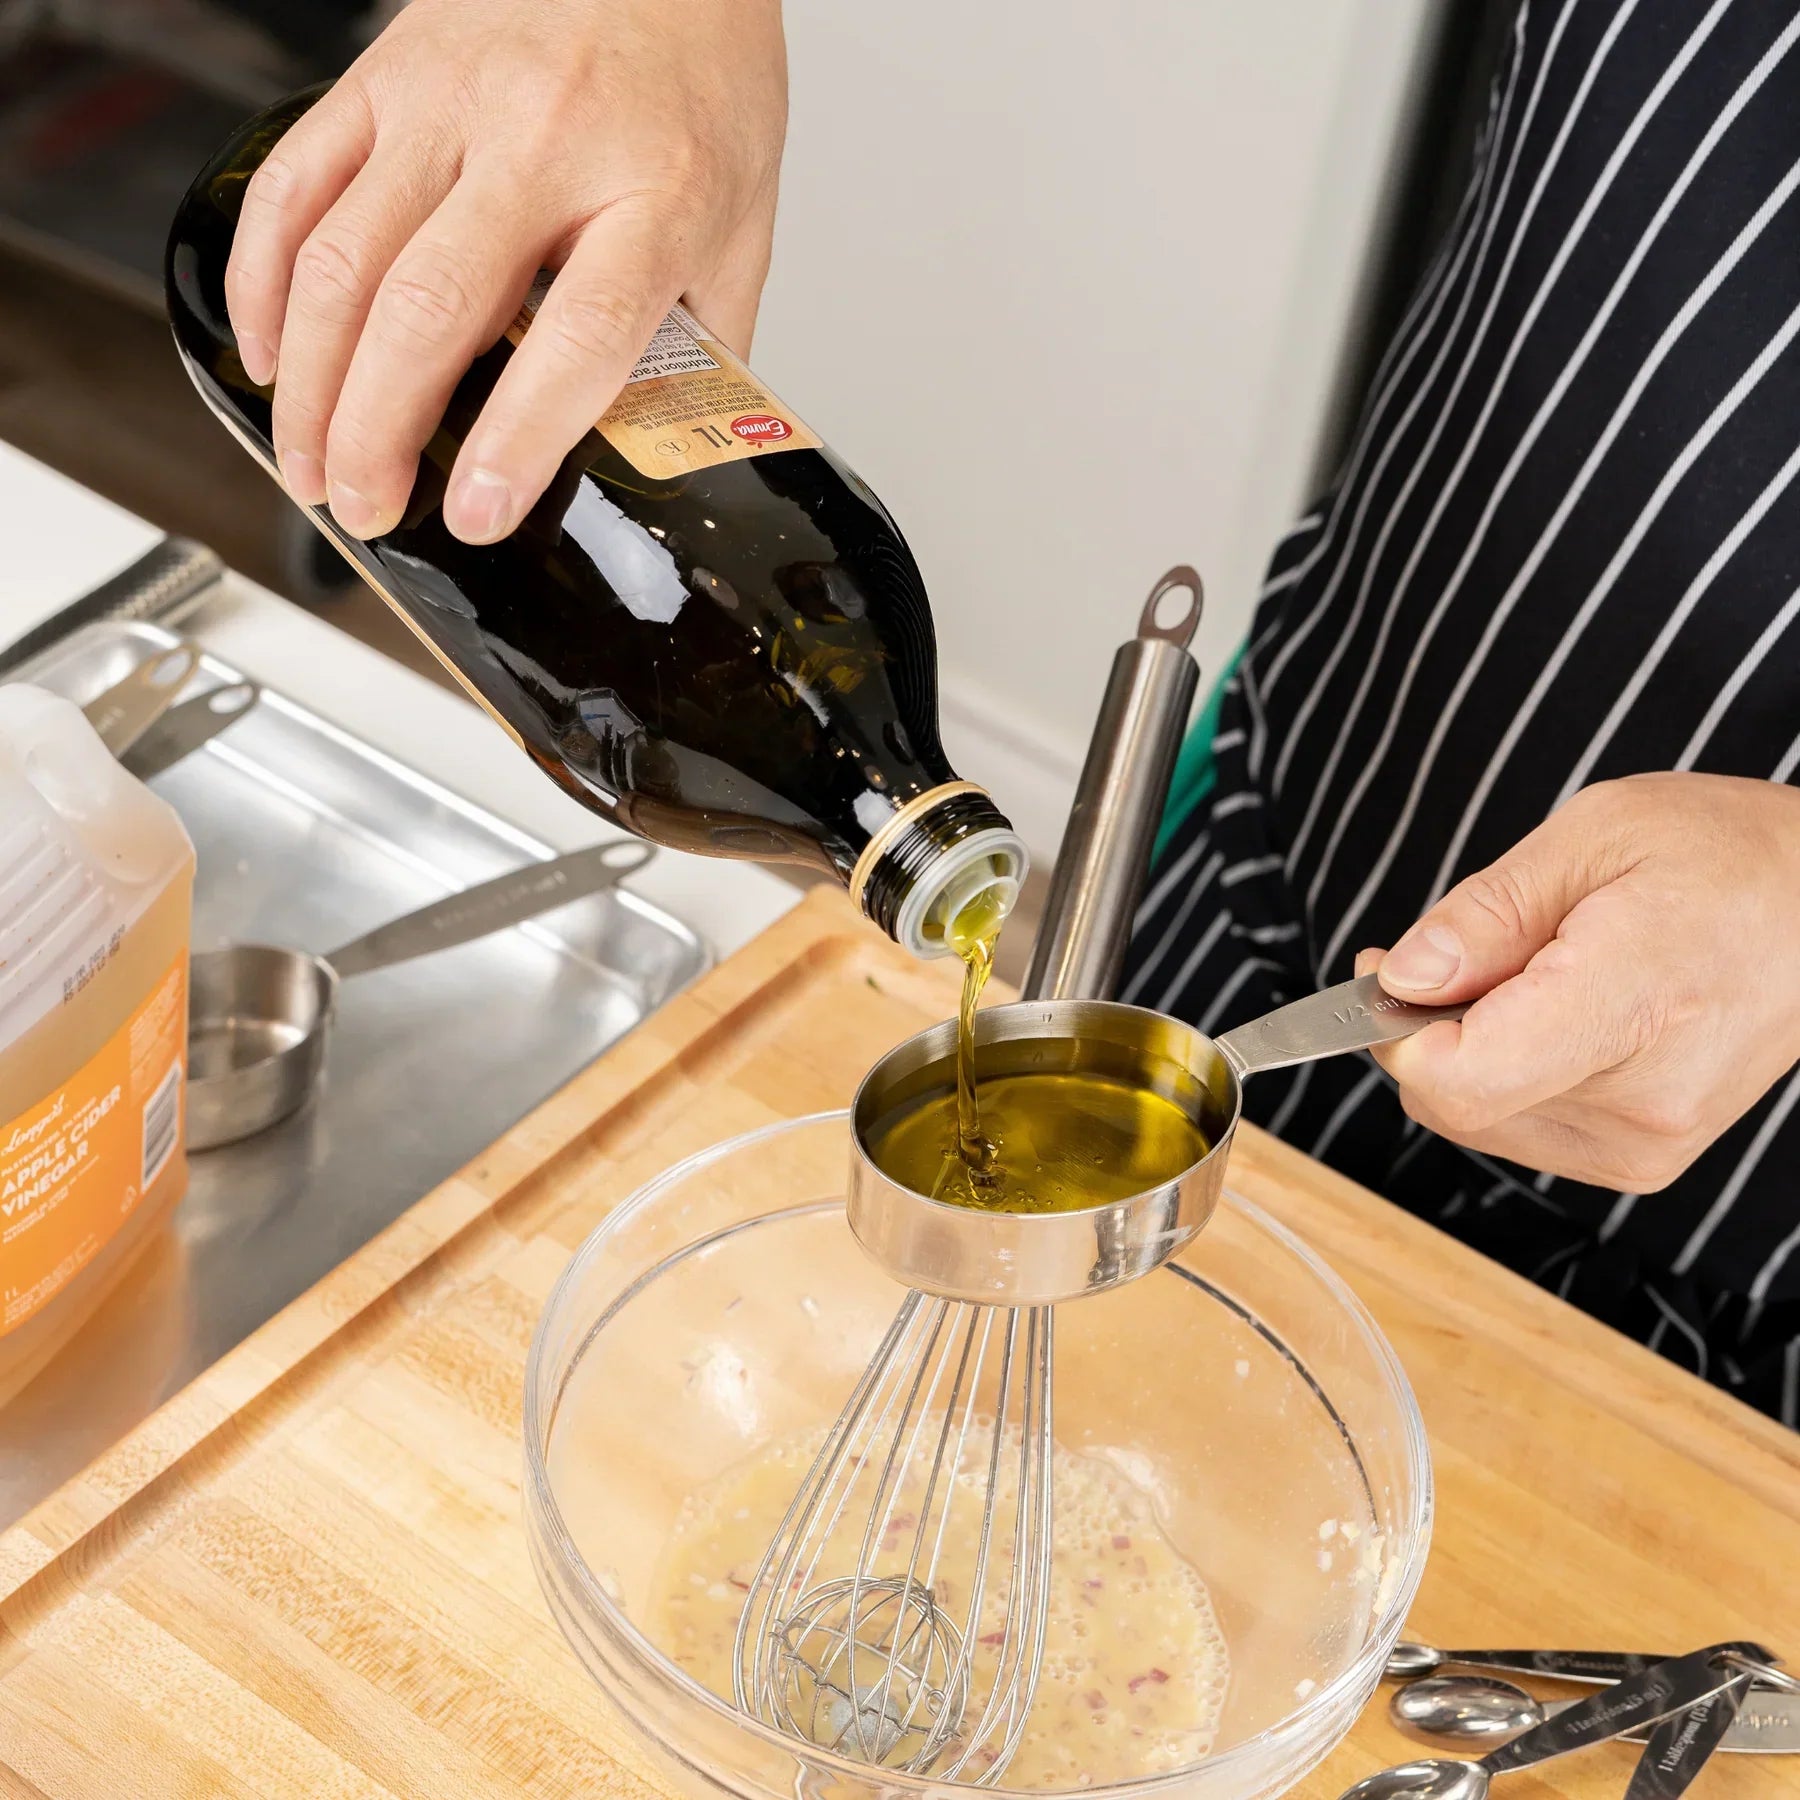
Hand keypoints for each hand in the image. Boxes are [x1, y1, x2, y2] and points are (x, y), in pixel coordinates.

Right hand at [224, 0, 786, 544]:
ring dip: (310, 380)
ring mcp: (450, 104)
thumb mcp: (741, 228)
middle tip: (367, 507)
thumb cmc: (701, 84)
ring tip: (313, 464)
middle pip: (434, 307)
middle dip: (378, 430)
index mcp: (657, 195)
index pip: (581, 336)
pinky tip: (267, 352)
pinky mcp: (383, 77)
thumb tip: (665, 458)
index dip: (521, 437)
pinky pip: (295, 181)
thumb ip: (704, 347)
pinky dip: (262, 276)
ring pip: (345, 257)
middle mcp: (546, 145)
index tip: (480, 509)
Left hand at [1357, 773, 1799, 1191]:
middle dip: (1423, 1028)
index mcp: (1632, 1007)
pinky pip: (1521, 1126)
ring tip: (1534, 973)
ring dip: (1467, 1050)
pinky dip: (1506, 1072)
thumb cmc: (1725, 854)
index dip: (1393, 1031)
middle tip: (1460, 951)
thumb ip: (1484, 916)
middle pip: (1454, 1102)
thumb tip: (1398, 978)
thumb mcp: (1592, 836)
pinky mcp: (1646, 1158)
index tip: (1381, 972)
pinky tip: (1553, 1014)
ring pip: (1478, 1118)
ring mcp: (1647, 1143)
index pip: (1461, 1078)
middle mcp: (1642, 1102)